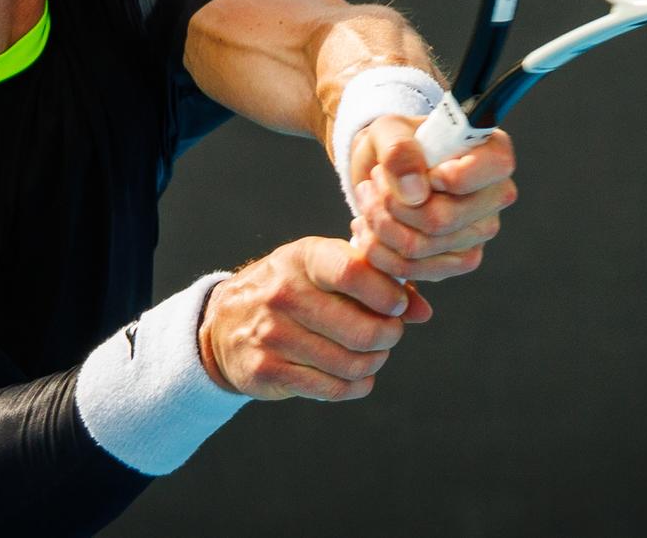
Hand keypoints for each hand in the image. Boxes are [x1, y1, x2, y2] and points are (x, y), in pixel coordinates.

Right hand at [198, 237, 432, 400]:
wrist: (224, 323)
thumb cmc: (292, 289)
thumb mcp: (325, 269)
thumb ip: (376, 282)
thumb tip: (422, 311)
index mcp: (303, 258)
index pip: (354, 272)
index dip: (388, 294)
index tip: (398, 305)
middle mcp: (283, 294)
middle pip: (362, 330)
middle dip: (389, 337)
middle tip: (389, 334)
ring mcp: (272, 334)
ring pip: (351, 364)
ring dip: (373, 363)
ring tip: (371, 354)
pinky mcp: (267, 370)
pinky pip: (332, 389)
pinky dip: (356, 386)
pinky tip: (355, 376)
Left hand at [347, 117, 516, 281]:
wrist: (385, 172)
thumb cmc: (396, 144)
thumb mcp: (388, 129)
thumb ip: (399, 149)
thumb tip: (415, 192)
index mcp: (492, 153)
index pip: (486, 172)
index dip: (443, 177)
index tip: (413, 168)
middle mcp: (496, 195)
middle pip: (442, 219)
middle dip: (391, 203)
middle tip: (372, 183)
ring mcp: (480, 232)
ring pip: (422, 247)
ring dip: (379, 224)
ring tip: (367, 200)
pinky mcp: (460, 260)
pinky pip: (414, 269)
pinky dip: (380, 251)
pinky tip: (368, 227)